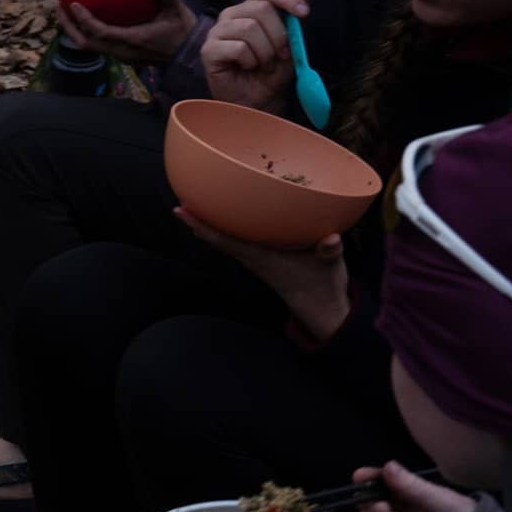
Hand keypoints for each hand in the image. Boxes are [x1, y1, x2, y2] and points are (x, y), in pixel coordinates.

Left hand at [59, 0, 197, 65]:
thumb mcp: (178, 10)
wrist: (188, 55)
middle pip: (85, 43)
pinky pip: (96, 45)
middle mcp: (121, 51)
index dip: (84, 20)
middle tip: (59, 5)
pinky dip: (85, 32)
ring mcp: (120, 55)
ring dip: (74, 30)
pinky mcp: (120, 54)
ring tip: (65, 10)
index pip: (101, 33)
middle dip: (69, 26)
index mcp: (133, 40)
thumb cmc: (183, 31)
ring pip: (89, 46)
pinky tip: (83, 18)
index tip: (73, 4)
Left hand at [175, 208, 350, 341]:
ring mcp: (257, 260)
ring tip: (196, 205)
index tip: (181, 211)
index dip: (202, 225)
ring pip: (226, 240)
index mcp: (261, 258)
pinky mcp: (264, 260)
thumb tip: (332, 239)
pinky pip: (239, 241)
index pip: (224, 239)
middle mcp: (253, 258)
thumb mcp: (329, 265)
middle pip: (217, 238)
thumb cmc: (321, 286)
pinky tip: (229, 216)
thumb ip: (330, 251)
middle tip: (180, 202)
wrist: (321, 309)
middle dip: (199, 221)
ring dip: (211, 225)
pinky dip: (229, 229)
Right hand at [201, 0, 318, 114]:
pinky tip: (246, 68)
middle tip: (280, 55)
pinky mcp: (208, 50)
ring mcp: (217, 32)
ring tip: (263, 65)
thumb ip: (295, 14)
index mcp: (250, 8)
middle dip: (279, 36)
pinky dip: (250, 61)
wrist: (259, 100)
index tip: (304, 13)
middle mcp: (231, 15)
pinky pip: (238, 48)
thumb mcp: (291, 41)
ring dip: (265, 52)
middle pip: (261, 9)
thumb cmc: (272, 71)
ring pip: (250, 28)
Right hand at [357, 461, 477, 511]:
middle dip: (368, 495)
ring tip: (382, 509)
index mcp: (418, 497)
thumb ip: (414, 486)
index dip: (375, 478)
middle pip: (376, 500)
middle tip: (368, 494)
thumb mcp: (444, 501)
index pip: (391, 484)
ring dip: (372, 510)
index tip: (360, 475)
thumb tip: (387, 466)